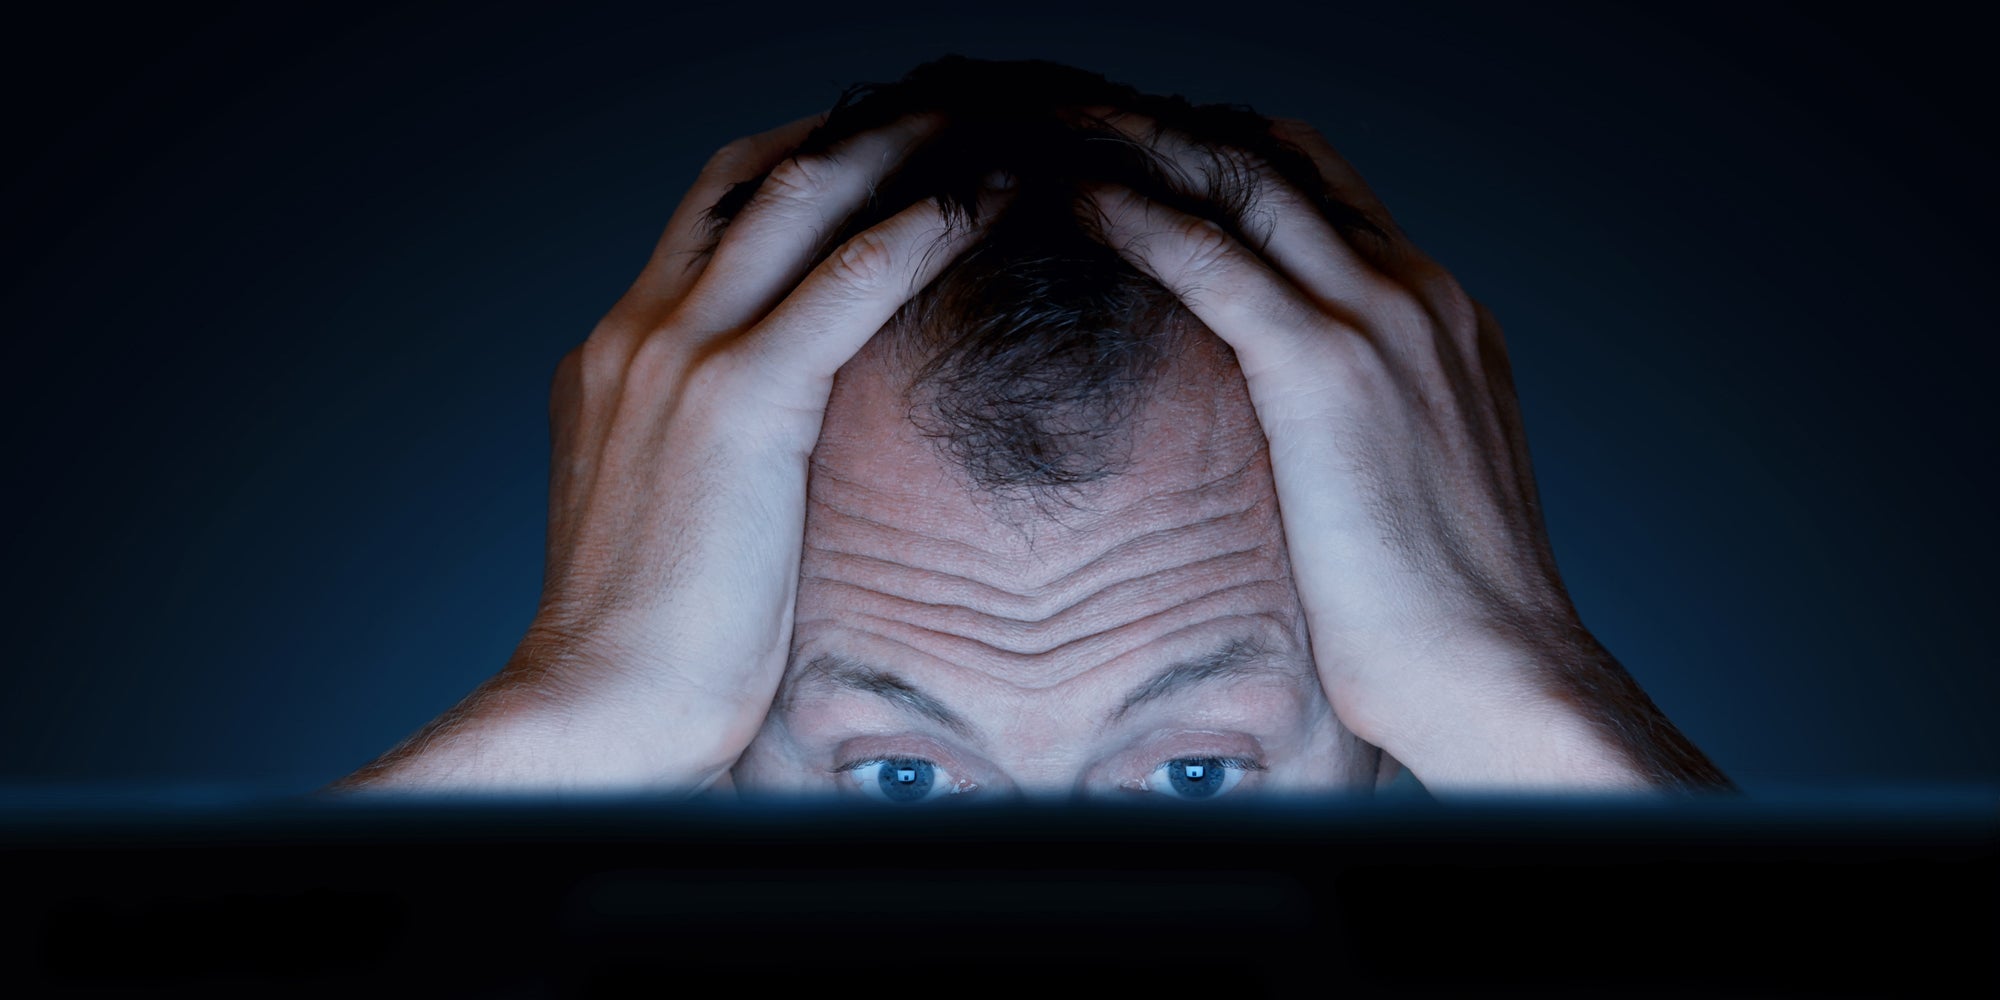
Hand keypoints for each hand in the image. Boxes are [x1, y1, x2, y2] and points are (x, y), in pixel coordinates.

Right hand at [341, 111, 1008, 791]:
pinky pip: (846, 279)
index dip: (798, 163)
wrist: (597, 708)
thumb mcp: (672, 511)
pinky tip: (982, 200)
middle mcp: (636, 332)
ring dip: (897, 147)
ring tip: (982, 124)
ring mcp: (676, 356)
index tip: (878, 147)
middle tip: (942, 105)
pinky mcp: (735, 399)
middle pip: (750, 177)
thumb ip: (710, 445)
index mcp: (615, 354)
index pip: (710, 213)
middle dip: (853, 128)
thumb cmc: (650, 640)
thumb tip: (785, 437)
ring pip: (798, 198)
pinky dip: (921, 226)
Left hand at [1079, 113, 1725, 790]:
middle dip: (1174, 130)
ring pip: (1243, 179)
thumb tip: (1283, 434)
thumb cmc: (1440, 611)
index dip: (1228, 159)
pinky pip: (1212, 253)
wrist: (1495, 671)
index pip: (1322, 188)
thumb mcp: (1407, 482)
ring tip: (1055, 131)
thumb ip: (1357, 423)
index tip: (1145, 157)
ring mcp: (1380, 316)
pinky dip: (1137, 213)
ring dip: (1142, 145)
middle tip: (1079, 120)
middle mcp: (1418, 292)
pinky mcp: (1327, 364)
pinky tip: (1073, 198)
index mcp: (1440, 315)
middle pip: (1279, 159)